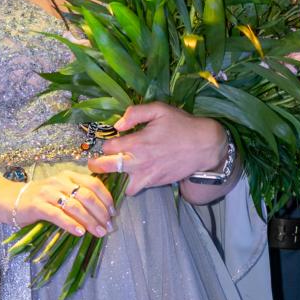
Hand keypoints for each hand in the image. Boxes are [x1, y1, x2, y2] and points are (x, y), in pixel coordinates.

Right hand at [11, 173, 113, 237]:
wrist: (12, 199)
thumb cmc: (42, 198)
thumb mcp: (62, 191)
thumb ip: (79, 196)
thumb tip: (103, 212)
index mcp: (69, 176)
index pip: (94, 184)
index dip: (106, 198)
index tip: (113, 213)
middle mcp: (59, 181)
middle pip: (87, 196)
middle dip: (101, 213)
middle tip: (108, 226)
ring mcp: (48, 193)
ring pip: (75, 207)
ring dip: (90, 221)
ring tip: (98, 232)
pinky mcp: (38, 206)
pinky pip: (58, 215)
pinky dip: (71, 224)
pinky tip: (80, 232)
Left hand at [87, 102, 228, 196]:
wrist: (204, 146)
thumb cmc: (181, 125)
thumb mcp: (159, 110)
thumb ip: (135, 113)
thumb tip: (117, 124)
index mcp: (137, 142)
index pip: (107, 147)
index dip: (104, 144)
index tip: (107, 142)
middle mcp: (139, 161)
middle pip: (106, 168)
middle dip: (97, 165)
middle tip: (94, 163)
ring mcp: (147, 175)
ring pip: (121, 184)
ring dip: (117, 178)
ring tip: (117, 171)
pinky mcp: (155, 183)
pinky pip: (136, 189)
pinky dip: (132, 184)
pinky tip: (134, 175)